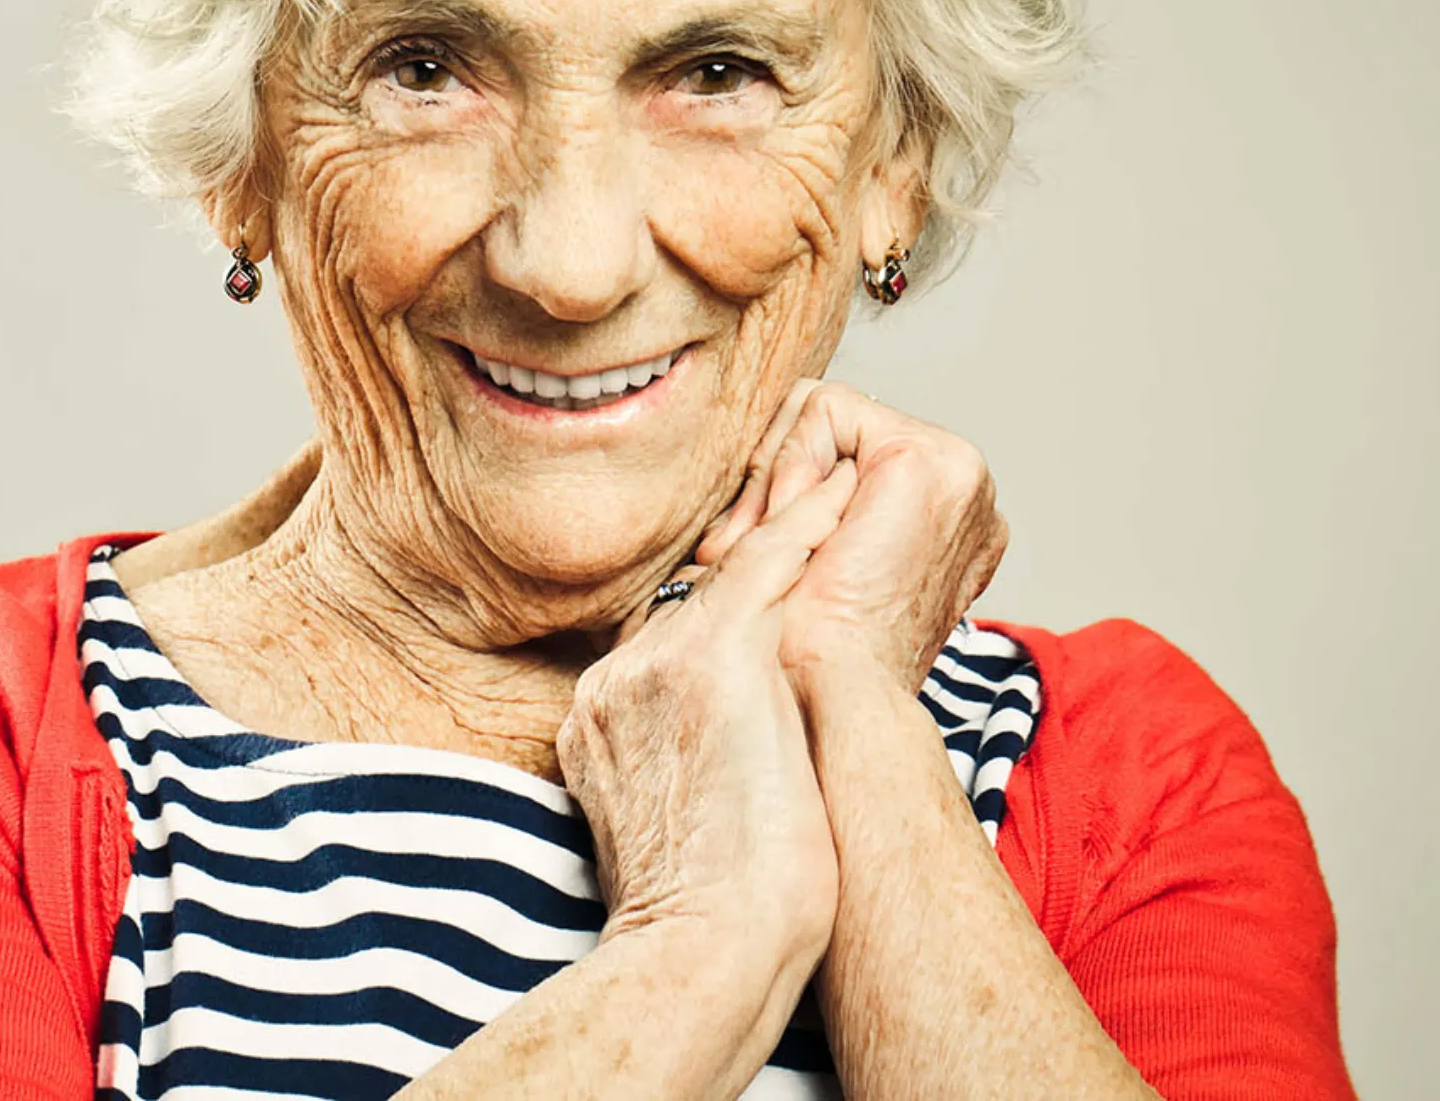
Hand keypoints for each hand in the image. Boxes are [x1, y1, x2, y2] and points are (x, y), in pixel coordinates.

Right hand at [558, 460, 856, 963]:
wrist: (708, 946)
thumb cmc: (711, 918)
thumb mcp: (669, 828)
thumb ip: (675, 771)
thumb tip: (719, 764)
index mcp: (598, 719)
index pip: (659, 646)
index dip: (713, 617)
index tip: (756, 598)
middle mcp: (616, 680)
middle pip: (692, 602)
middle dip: (751, 573)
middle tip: (812, 522)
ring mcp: (658, 662)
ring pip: (733, 575)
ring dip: (788, 535)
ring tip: (836, 494)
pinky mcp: (716, 657)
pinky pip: (770, 566)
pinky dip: (808, 526)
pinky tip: (842, 494)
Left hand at [697, 380, 1007, 691]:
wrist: (839, 695)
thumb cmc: (814, 653)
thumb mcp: (815, 566)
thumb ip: (813, 514)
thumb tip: (762, 488)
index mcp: (945, 516)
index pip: (840, 447)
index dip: (778, 486)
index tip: (752, 547)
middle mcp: (963, 488)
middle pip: (828, 423)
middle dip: (769, 479)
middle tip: (741, 546)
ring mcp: (956, 470)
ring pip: (820, 412)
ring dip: (774, 479)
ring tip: (770, 548)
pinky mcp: (926, 461)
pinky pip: (824, 409)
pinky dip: (788, 463)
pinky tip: (797, 527)